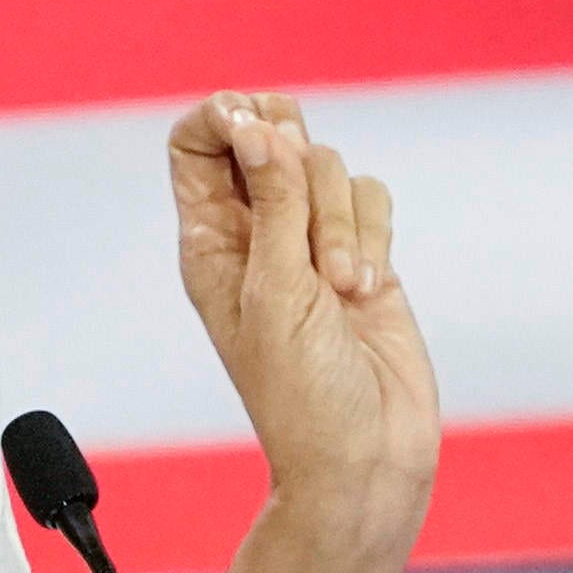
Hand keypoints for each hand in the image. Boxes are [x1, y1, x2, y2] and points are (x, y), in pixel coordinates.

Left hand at [170, 89, 440, 570]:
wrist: (365, 456)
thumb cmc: (303, 395)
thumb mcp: (275, 293)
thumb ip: (272, 203)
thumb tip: (258, 127)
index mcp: (211, 242)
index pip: (197, 145)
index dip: (224, 117)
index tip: (256, 125)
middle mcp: (258, 235)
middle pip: (272, 139)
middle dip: (297, 166)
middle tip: (302, 206)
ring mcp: (314, 245)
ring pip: (330, 169)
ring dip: (341, 222)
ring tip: (340, 289)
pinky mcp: (366, 256)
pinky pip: (373, 200)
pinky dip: (375, 237)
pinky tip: (367, 292)